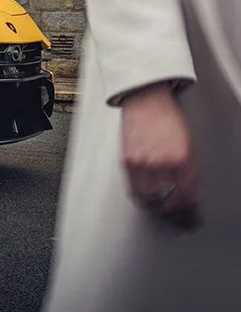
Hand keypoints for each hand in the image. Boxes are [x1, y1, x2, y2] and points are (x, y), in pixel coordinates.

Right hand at [121, 82, 199, 228]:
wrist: (145, 99)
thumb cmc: (167, 118)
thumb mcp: (188, 145)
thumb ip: (189, 173)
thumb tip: (189, 197)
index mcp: (182, 159)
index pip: (187, 198)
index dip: (190, 213)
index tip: (193, 218)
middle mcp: (161, 163)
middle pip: (168, 203)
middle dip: (175, 216)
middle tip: (180, 221)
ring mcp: (142, 163)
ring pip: (150, 201)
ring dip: (158, 211)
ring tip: (164, 213)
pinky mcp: (127, 161)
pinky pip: (134, 190)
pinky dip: (142, 200)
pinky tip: (148, 200)